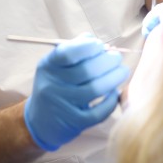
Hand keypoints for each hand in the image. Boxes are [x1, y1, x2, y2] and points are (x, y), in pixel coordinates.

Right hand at [23, 35, 129, 151]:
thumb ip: (73, 49)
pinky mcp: (74, 122)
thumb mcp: (55, 66)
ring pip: (95, 89)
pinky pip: (98, 112)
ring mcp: (63, 105)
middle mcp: (52, 85)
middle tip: (117, 58)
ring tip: (122, 71)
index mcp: (48, 66)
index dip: (87, 47)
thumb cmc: (55, 86)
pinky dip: (111, 102)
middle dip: (108, 61)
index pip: (67, 53)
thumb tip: (93, 39)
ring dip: (114, 78)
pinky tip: (114, 93)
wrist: (40, 121)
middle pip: (86, 71)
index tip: (100, 45)